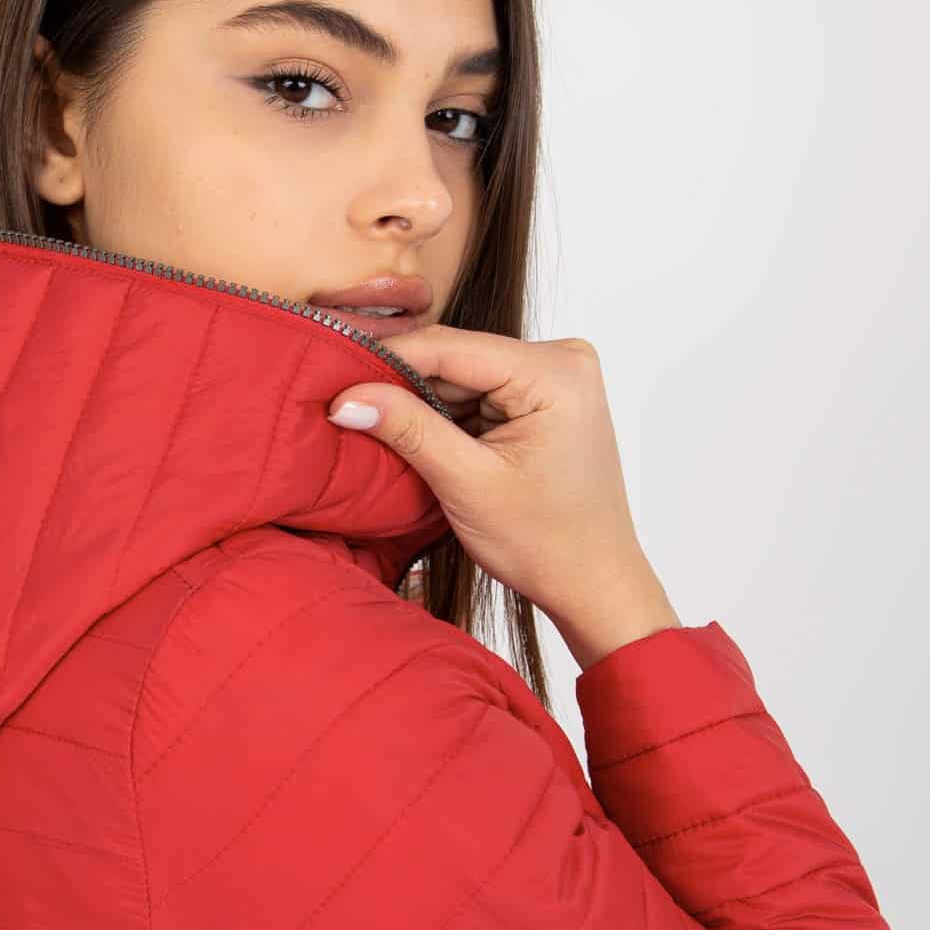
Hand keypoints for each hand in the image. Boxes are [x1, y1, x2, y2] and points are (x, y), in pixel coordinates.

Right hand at [326, 327, 672, 641]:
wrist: (594, 582)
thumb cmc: (548, 545)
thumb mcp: (467, 485)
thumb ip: (408, 430)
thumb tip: (348, 397)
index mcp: (555, 371)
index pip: (450, 346)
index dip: (387, 361)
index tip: (335, 381)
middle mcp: (563, 359)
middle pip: (456, 357)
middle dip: (403, 385)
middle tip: (347, 410)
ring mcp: (556, 376)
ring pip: (462, 376)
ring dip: (422, 404)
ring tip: (378, 431)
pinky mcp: (544, 397)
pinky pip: (479, 393)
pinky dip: (447, 417)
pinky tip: (418, 439)